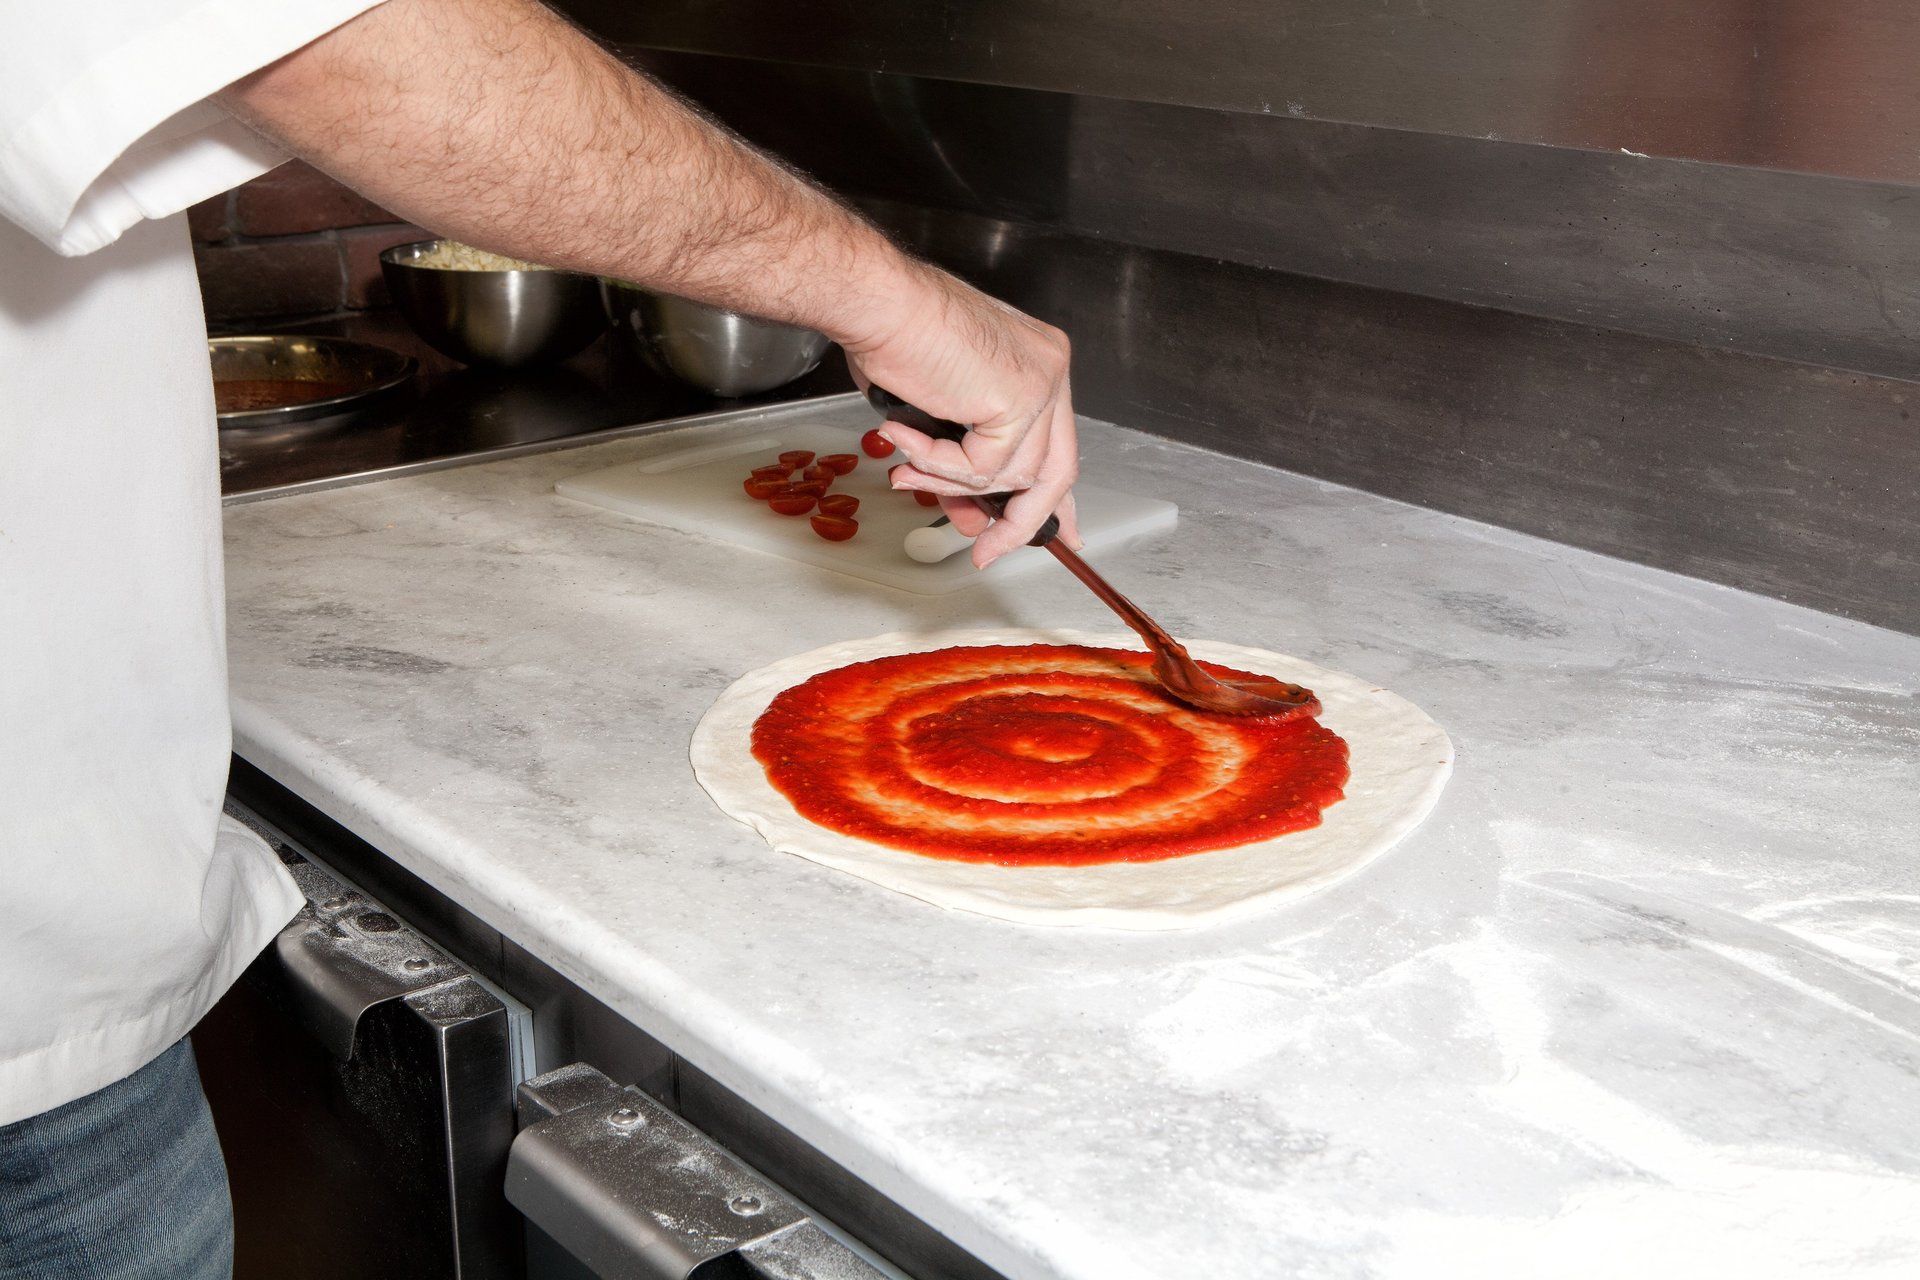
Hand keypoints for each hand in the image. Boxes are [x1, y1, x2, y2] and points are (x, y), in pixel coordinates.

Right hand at [842, 263, 1080, 566]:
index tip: (1058, 533)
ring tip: (908, 466)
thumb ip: (965, 463)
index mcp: (1039, 364)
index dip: (1052, 499)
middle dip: (1019, 521)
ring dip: (949, 482)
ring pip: (1011, 476)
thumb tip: (974, 520)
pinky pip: (981, 468)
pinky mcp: (1018, 400)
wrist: (877, 302)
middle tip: (988, 549)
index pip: (1059, 447)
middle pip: (1055, 471)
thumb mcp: (941, 413)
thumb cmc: (894, 335)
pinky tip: (904, 434)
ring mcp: (1041, 383)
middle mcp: (1050, 370)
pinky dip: (937, 463)